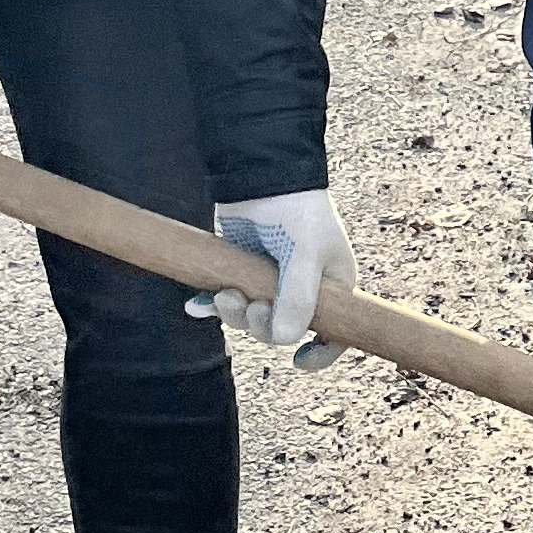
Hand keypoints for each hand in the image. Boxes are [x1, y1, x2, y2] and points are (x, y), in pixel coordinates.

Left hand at [198, 187, 354, 356]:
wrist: (262, 173)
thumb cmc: (296, 210)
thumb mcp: (305, 254)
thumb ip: (297, 299)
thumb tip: (284, 340)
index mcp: (332, 286)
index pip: (336, 332)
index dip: (322, 352)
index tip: (299, 360)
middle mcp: (304, 288)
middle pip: (282, 329)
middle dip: (260, 323)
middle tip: (251, 305)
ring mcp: (271, 282)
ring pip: (251, 317)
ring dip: (234, 313)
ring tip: (224, 294)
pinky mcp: (243, 272)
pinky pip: (228, 301)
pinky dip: (211, 305)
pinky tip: (196, 305)